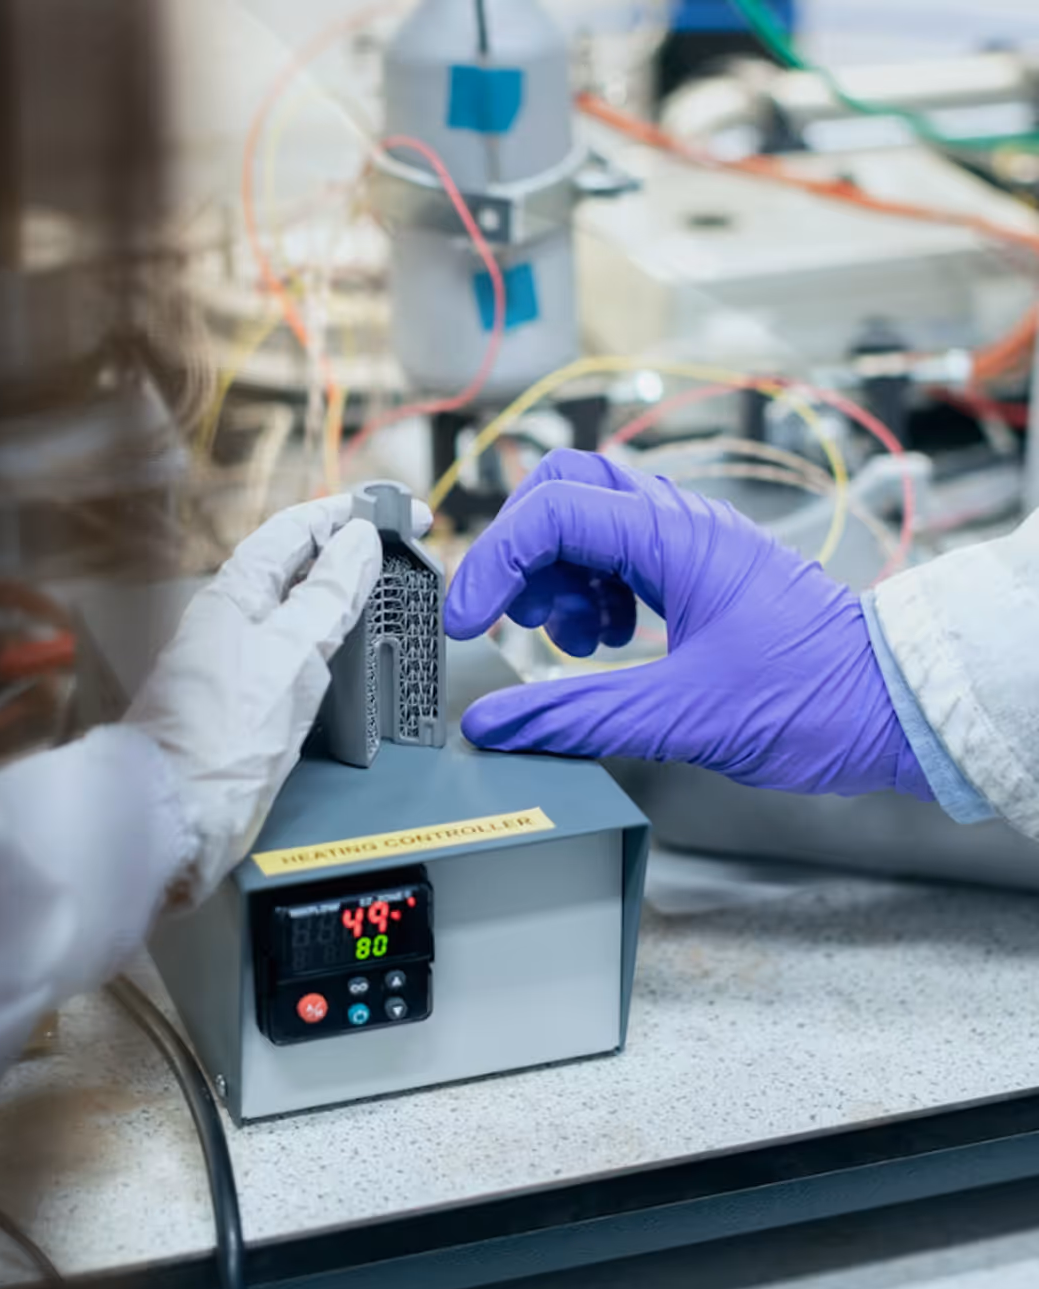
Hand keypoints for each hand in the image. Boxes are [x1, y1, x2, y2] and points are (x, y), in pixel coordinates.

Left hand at [132, 492, 431, 905]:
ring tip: (386, 588)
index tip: (393, 510)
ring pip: (298, 608)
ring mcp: (241, 662)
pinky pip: (297, 651)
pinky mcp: (252, 703)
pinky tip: (349, 650)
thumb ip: (329, 594)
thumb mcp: (292, 651)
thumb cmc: (223, 735)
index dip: (345, 514)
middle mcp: (233, 621)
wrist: (182, 814)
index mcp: (233, 594)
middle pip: (296, 566)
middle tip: (401, 547)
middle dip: (348, 549)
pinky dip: (331, 638)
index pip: (294, 530)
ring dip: (342, 592)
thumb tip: (358, 541)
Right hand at [445, 450, 930, 800]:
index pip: (551, 512)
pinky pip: (618, 559)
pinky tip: (604, 644)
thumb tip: (494, 724)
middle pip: (564, 488)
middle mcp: (679, 526)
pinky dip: (591, 595)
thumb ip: (575, 717)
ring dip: (558, 578)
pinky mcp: (696, 575)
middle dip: (522, 549)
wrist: (895, 709)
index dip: (495, 563)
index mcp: (674, 537)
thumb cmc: (816, 698)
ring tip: (571, 641)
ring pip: (588, 522)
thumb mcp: (681, 716)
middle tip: (516, 614)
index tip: (470, 622)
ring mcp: (689, 547)